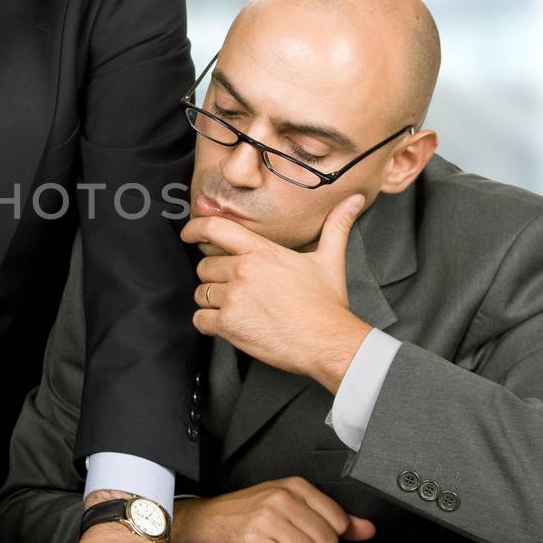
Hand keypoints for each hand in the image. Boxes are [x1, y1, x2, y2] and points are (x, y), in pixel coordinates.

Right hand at [171, 478, 375, 542]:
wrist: (205, 522)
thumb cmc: (247, 514)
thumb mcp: (291, 507)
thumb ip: (334, 519)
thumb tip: (368, 530)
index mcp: (294, 486)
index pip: (339, 521)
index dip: (328, 535)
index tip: (308, 532)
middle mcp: (281, 499)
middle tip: (289, 542)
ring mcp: (266, 520)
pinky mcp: (253, 541)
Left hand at [181, 193, 371, 390]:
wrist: (328, 342)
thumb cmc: (327, 304)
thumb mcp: (330, 259)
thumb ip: (336, 226)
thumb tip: (354, 200)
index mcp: (262, 251)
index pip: (216, 228)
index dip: (195, 228)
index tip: (188, 233)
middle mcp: (243, 271)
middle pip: (205, 265)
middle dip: (216, 276)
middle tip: (237, 288)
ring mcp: (233, 298)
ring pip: (201, 293)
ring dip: (213, 300)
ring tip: (238, 307)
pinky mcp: (228, 325)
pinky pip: (200, 319)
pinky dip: (209, 322)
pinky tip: (229, 324)